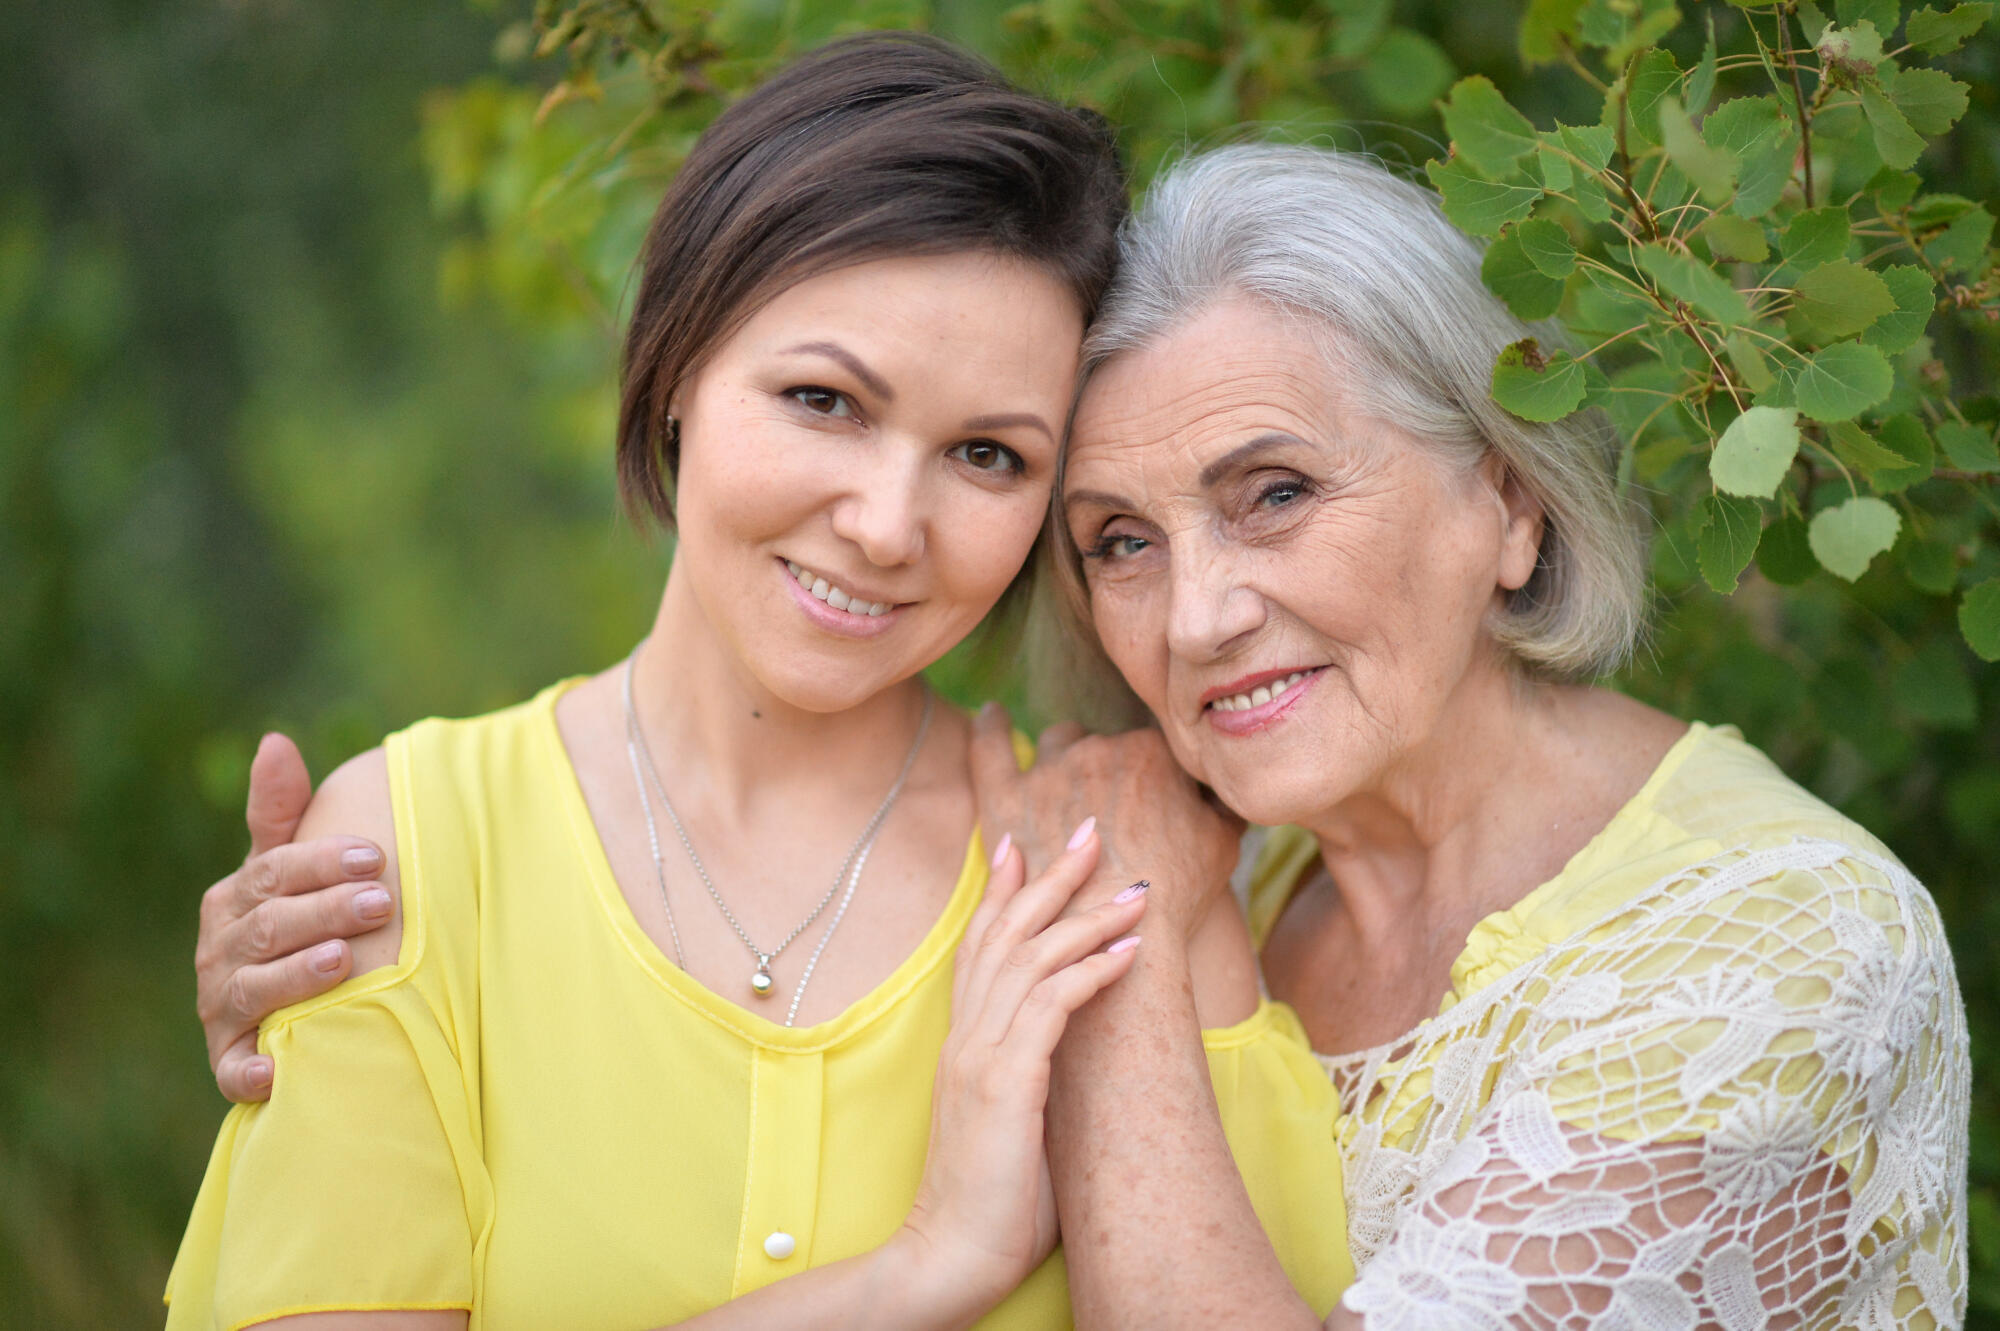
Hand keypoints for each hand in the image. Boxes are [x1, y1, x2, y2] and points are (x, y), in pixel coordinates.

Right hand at [195, 733, 392, 1101]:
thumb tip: (275, 740)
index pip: (274, 872)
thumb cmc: (293, 923)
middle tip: (381, 902)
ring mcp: (222, 1006)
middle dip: (325, 912)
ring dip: (297, 977)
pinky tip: (279, 1069)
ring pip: (254, 989)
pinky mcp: (229, 1060)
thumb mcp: (284, 867)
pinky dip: (251, 1070)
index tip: (374, 855)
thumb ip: (281, 812)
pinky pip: (234, 1069)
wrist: (275, 1009)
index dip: (322, 863)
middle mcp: (218, 951)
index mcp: (234, 899)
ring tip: (342, 961)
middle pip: (270, 926)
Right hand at [896, 824, 1146, 1323]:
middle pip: (1005, 932)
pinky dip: (1090, 972)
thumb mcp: (1016, 1120)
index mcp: (965, 1043)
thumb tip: (1078, 1061)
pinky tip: (1127, 952)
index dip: (1003, 889)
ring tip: (1135, 889)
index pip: (981, 946)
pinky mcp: (1006, 1084)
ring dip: (1087, 917)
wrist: (952, 1256)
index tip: (1025, 840)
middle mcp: (967, 1038)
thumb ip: (1033, 1078)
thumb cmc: (993, 1201)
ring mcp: (982, 1057)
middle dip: (1051, 876)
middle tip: (1091, 828)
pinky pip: (1051, 1007)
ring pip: (1032, 959)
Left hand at [968, 706, 1242, 939]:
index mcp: (1150, 752)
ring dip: (1062, 753)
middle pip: (1103, 743)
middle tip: (1112, 801)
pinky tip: (992, 714)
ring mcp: (1049, 773)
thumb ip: (1223, 803)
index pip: (1149, 747)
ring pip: (1056, 742)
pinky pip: (990, 750)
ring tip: (1067, 776)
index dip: (1151, 774)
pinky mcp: (1007, 800)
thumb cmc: (1178, 893)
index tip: (1152, 800)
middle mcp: (1097, 750)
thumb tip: (1228, 787)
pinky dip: (990, 728)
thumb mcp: (1222, 843)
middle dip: (1106, 764)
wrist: (1124, 934)